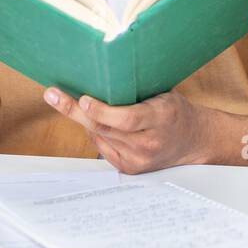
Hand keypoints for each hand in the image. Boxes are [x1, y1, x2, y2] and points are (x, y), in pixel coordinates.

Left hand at [42, 87, 212, 173]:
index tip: (83, 98)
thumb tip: (98, 78)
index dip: (102, 111)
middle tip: (53, 95)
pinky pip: (103, 147)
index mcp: (162, 117)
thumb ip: (136, 92)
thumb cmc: (174, 111)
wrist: (193, 141)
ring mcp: (139, 159)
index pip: (126, 118)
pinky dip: (95, 133)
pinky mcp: (130, 168)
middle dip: (75, 111)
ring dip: (83, 120)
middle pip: (105, 128)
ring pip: (100, 138)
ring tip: (64, 101)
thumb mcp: (163, 95)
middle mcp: (149, 142)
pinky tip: (94, 122)